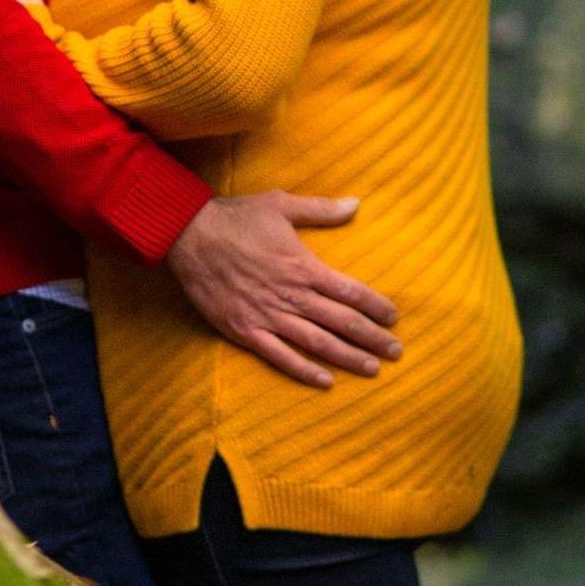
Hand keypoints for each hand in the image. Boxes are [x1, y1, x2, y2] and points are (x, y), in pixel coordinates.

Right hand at [168, 193, 401, 388]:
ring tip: (372, 369)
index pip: (350, 292)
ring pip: (317, 343)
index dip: (376, 307)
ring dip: (348, 357)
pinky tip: (326, 381)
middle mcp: (291, 295)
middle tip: (396, 351)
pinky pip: (280, 356)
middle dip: (372, 338)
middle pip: (341, 322)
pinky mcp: (245, 330)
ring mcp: (268, 316)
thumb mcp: (280, 204)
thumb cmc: (236, 217)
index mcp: (303, 266)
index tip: (394, 318)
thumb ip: (320, 210)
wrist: (188, 235)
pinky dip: (304, 371)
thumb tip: (357, 204)